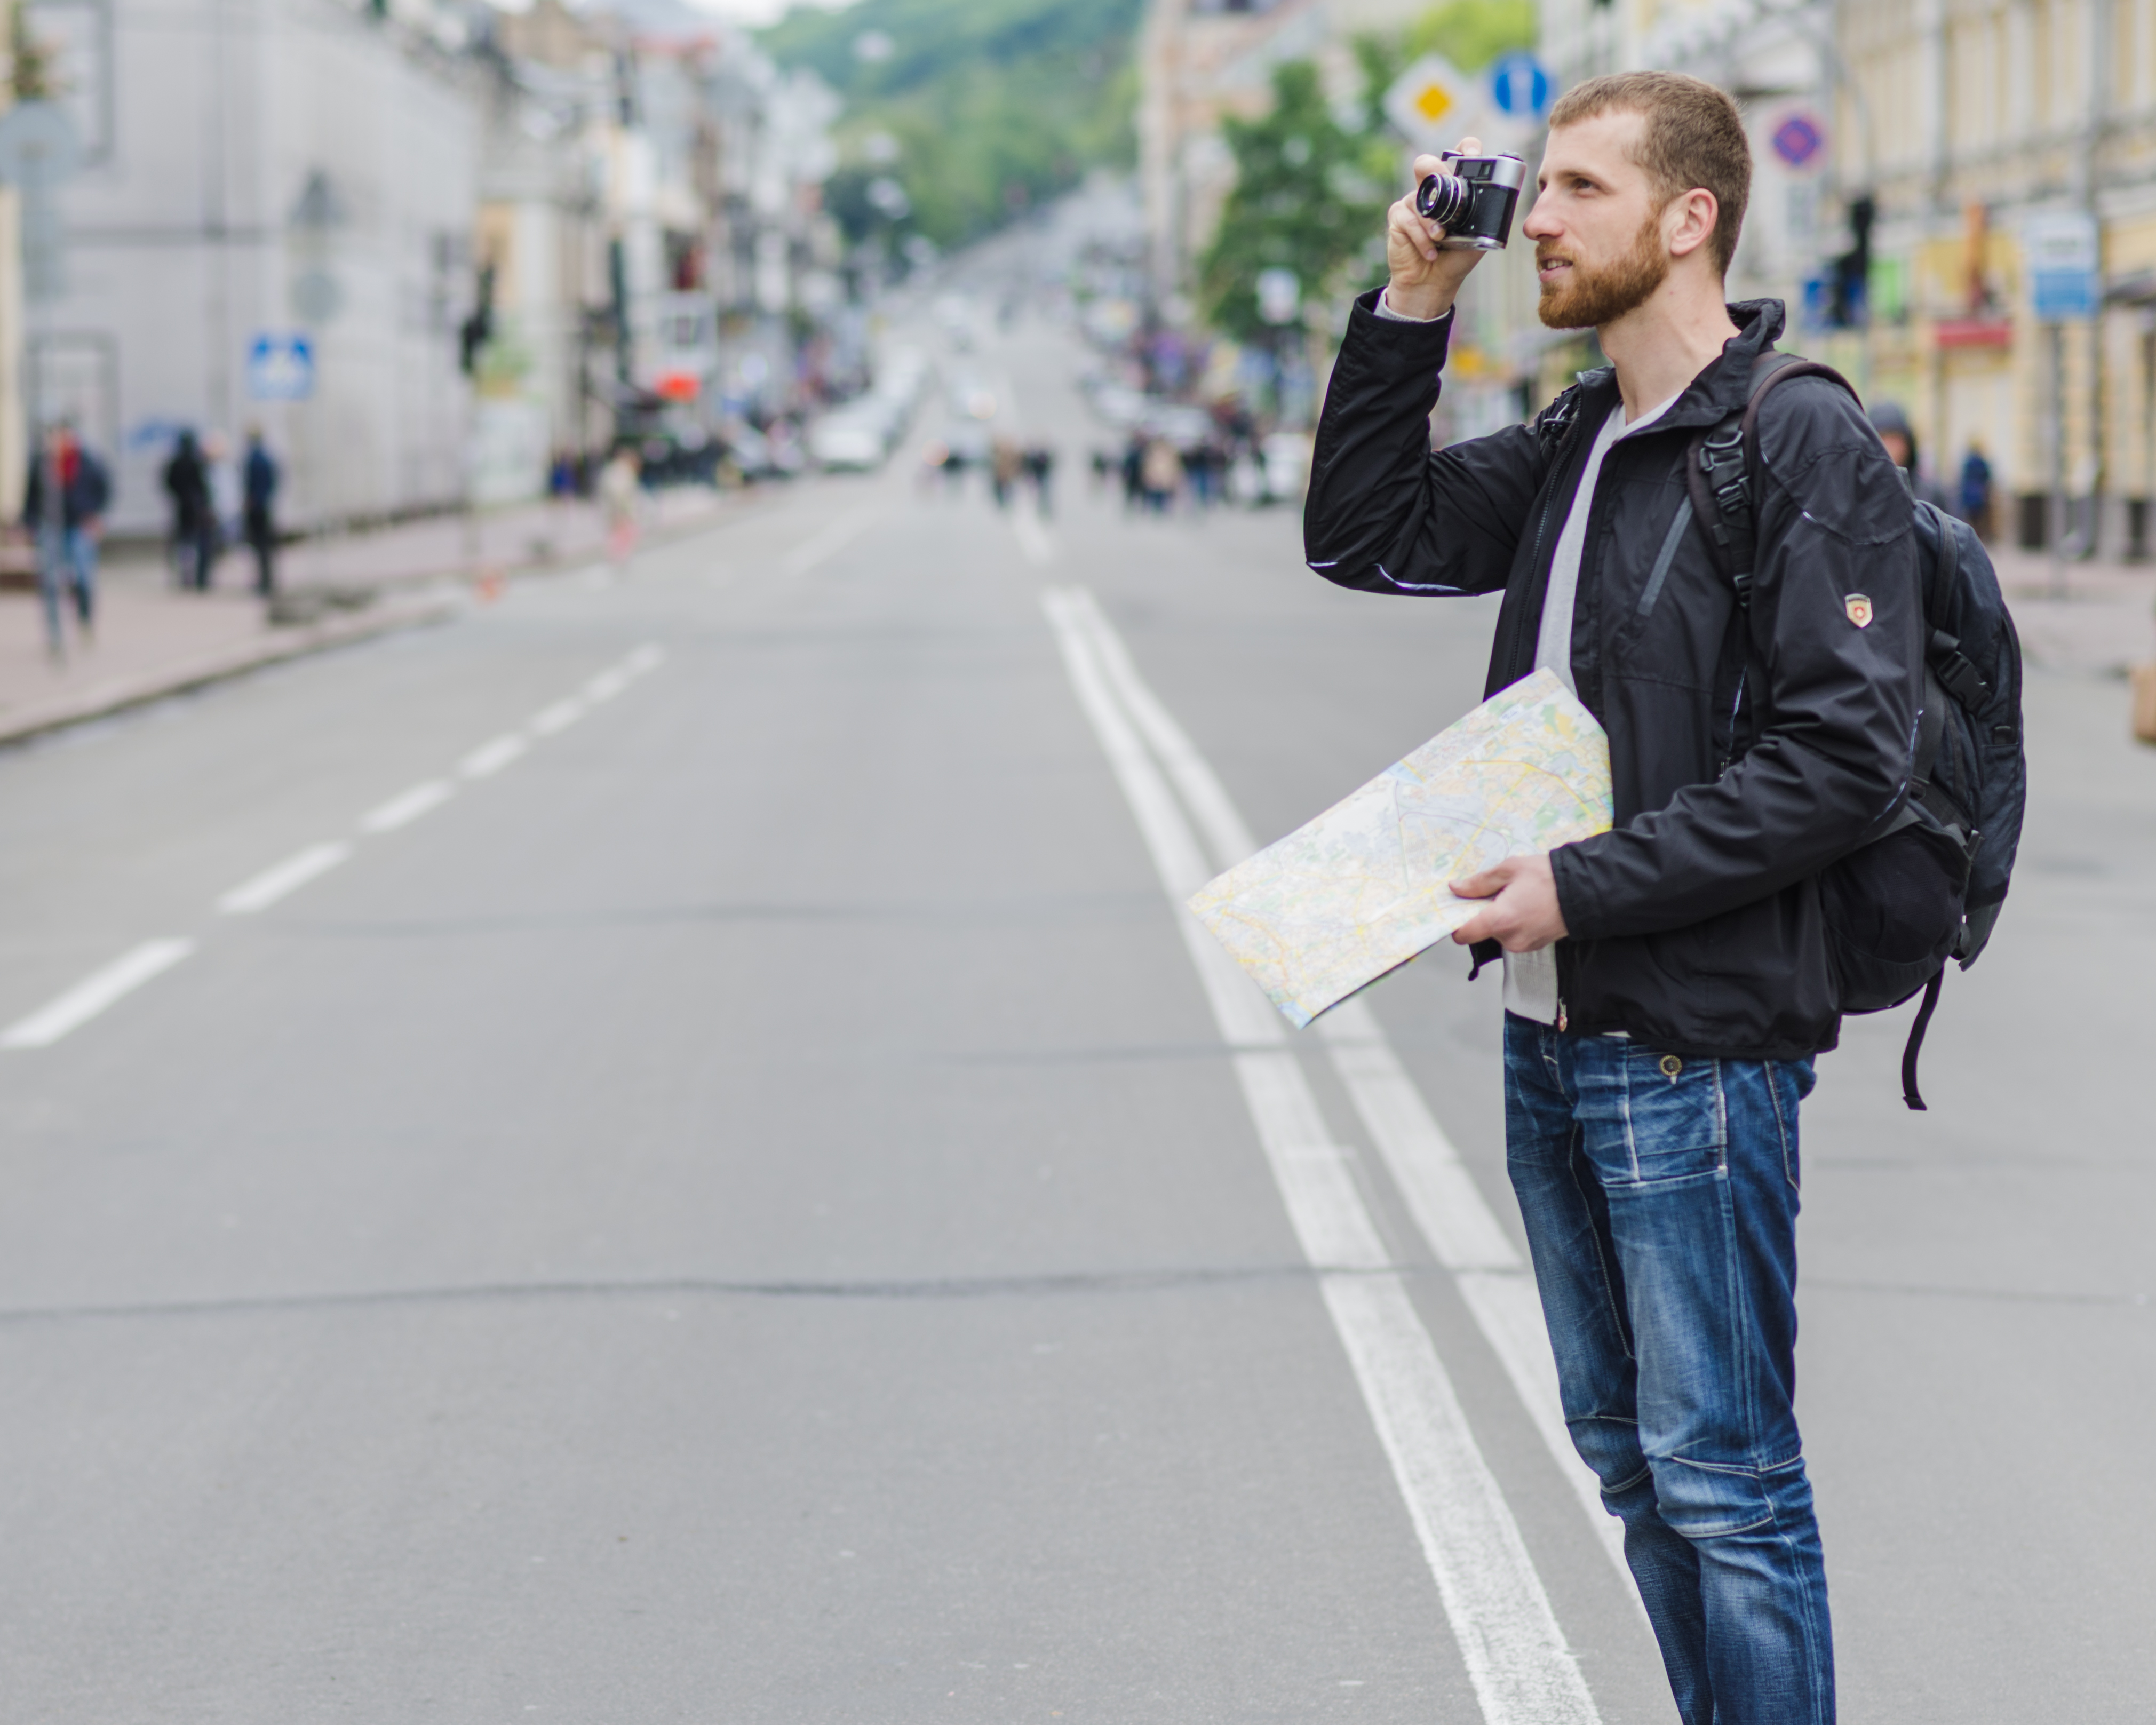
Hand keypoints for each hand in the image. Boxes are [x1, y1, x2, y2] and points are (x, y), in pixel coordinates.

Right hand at [1383, 138, 1490, 321]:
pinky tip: (1430, 251)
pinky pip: (1409, 219)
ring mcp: (1412, 202)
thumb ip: (1485, 214)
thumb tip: (1499, 198)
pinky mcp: (1398, 217)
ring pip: (1419, 197)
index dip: (1464, 149)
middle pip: (1427, 163)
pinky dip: (1422, 238)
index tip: (1472, 156)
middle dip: (1438, 172)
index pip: (1457, 156)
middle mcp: (1431, 191)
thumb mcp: (1479, 235)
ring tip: (1441, 239)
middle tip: (1449, 189)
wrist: (1433, 283)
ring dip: (1433, 221)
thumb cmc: (1456, 258)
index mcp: (1453, 189)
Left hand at [1449, 851, 1567, 950]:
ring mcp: (1524, 945)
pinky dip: (1514, 924)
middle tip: (1497, 893)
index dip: (1455, 923)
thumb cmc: (1548, 877)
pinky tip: (1526, 906)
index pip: (1463, 935)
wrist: (1586, 890)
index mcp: (1500, 920)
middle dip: (1484, 913)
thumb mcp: (1509, 870)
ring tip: (1517, 897)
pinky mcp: (1535, 946)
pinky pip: (1514, 936)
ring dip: (1500, 918)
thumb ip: (1479, 882)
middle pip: (1482, 931)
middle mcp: (1510, 939)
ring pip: (1499, 933)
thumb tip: (1457, 889)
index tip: (1458, 909)